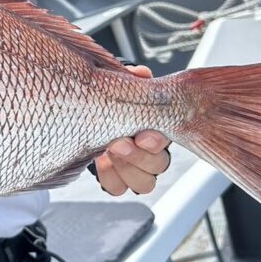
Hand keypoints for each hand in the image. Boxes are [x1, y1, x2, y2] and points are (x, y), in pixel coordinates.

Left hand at [95, 65, 171, 195]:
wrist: (94, 117)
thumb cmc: (115, 103)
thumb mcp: (124, 87)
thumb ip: (134, 80)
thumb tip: (140, 74)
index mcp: (158, 130)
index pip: (166, 142)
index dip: (156, 141)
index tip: (143, 135)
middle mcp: (152, 154)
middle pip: (158, 166)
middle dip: (138, 156)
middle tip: (119, 143)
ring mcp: (136, 169)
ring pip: (144, 182)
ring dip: (125, 168)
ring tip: (108, 152)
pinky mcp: (117, 179)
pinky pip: (118, 188)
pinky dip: (109, 177)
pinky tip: (100, 161)